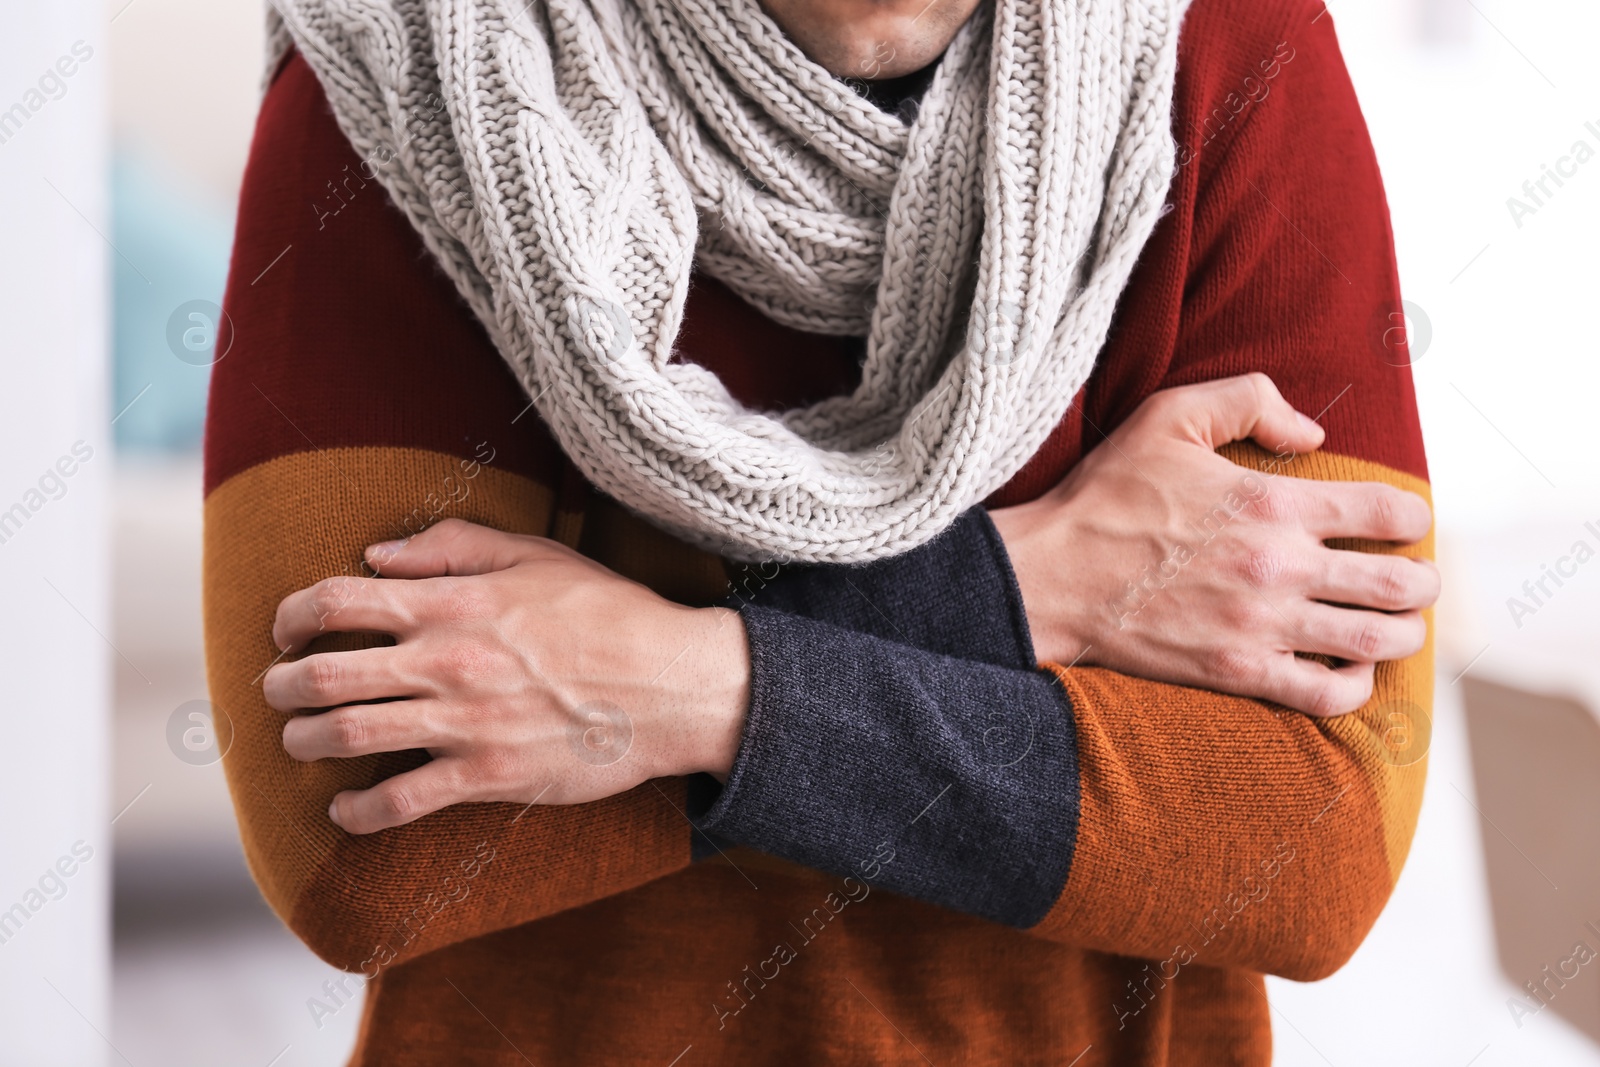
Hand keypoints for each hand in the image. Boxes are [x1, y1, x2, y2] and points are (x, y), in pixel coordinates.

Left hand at [262, 520, 749, 833]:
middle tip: (280, 692)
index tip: (285, 630)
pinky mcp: (486, 776)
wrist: (670, 684)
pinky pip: (399, 803)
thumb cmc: (607, 613)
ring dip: (306, 742)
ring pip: (346, 738)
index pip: (335, 601)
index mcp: (451, 601)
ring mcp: (462, 723)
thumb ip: (451, 544)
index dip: (291, 615)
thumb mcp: (535, 554)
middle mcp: (444, 661)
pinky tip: (346, 813)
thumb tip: (376, 555)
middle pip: (322, 676)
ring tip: (301, 742)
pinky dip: (358, 814)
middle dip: (282, 687)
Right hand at [988, 373, 1437, 716]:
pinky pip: (1329, 694)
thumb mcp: (1168, 416)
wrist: (1051, 576)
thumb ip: (1250, 400)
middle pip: (1401, 584)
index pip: (1391, 511)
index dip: (1414, 515)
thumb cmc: (1107, 496)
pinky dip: (1356, 684)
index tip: (1404, 521)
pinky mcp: (1239, 673)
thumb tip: (1312, 434)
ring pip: (1377, 640)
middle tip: (1414, 578)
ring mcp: (1263, 626)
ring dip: (1401, 632)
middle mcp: (1281, 567)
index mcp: (1274, 503)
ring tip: (1390, 623)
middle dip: (1423, 580)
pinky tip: (1347, 666)